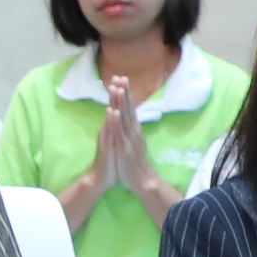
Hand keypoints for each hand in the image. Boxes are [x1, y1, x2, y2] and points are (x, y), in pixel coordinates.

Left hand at [97, 83, 170, 205]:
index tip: (121, 79)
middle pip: (128, 108)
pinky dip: (116, 121)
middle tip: (121, 76)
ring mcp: (129, 138)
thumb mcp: (133, 142)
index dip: (125, 93)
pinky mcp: (124, 147)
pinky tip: (112, 111)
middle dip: (124, 92)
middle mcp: (133, 130)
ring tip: (117, 87)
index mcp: (133, 129)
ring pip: (124, 116)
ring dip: (121, 101)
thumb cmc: (136, 162)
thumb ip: (131, 131)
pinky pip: (119, 132)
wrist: (143, 181)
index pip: (129, 107)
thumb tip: (129, 120)